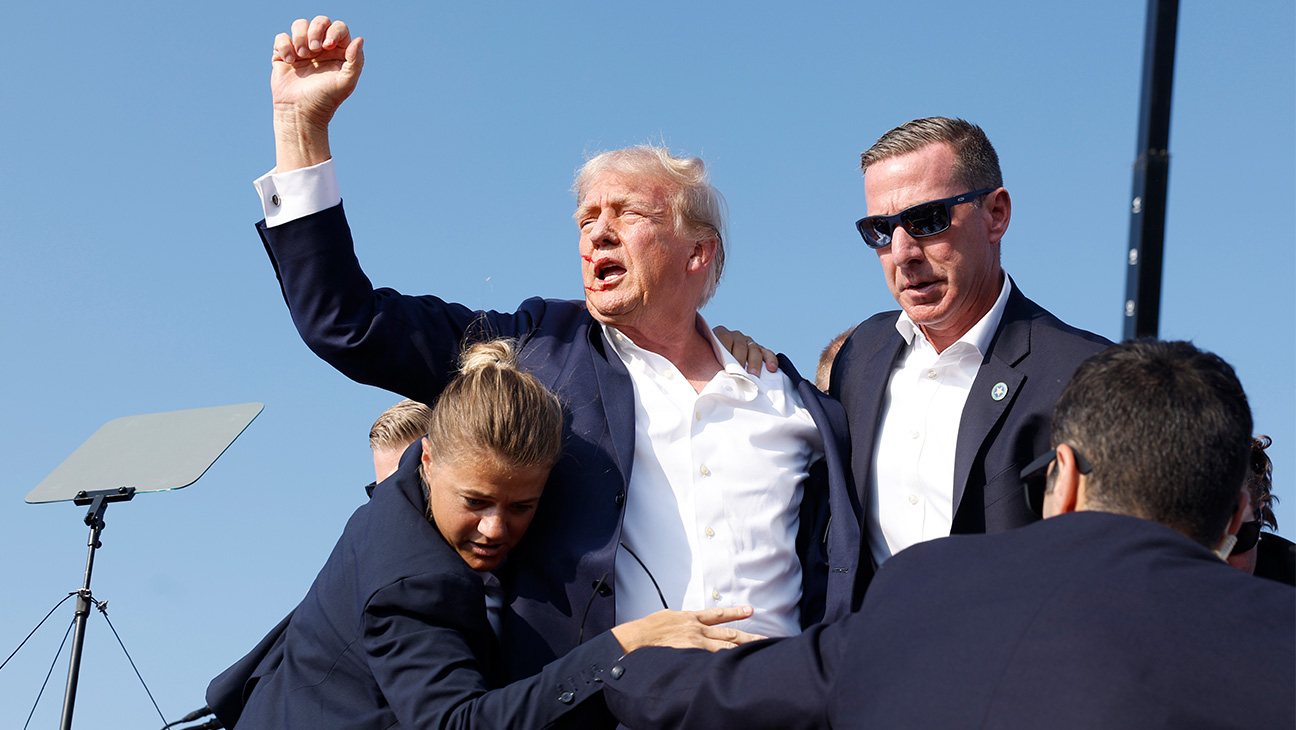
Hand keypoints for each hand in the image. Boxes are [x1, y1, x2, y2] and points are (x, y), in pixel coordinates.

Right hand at [269, 16, 364, 169]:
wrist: (301, 113)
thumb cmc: (326, 100)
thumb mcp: (346, 82)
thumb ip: (355, 61)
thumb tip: (359, 39)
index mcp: (338, 52)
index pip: (339, 27)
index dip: (334, 31)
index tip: (328, 46)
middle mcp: (320, 48)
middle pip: (319, 21)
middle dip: (316, 30)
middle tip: (315, 49)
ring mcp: (302, 50)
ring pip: (299, 24)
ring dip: (300, 36)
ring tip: (302, 55)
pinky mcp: (284, 55)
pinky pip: (282, 37)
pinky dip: (285, 46)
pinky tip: (290, 61)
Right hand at [611, 606, 765, 652]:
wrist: (636, 637)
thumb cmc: (648, 629)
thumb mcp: (667, 617)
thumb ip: (681, 621)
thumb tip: (687, 623)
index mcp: (691, 618)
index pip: (718, 615)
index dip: (736, 613)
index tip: (750, 611)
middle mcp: (697, 629)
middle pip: (728, 633)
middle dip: (747, 635)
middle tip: (765, 639)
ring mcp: (695, 642)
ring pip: (724, 645)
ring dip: (742, 647)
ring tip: (757, 650)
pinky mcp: (690, 652)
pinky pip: (711, 657)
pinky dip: (724, 658)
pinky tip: (736, 662)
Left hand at [713, 326, 777, 374]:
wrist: (719, 363)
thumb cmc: (710, 362)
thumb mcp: (707, 359)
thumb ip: (708, 362)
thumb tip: (708, 376)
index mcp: (721, 334)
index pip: (724, 338)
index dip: (726, 351)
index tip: (725, 366)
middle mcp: (735, 336)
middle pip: (740, 345)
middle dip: (740, 360)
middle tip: (739, 374)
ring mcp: (748, 342)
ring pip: (754, 349)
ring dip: (754, 363)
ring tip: (753, 376)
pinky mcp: (760, 350)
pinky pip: (767, 353)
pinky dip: (771, 360)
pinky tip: (771, 368)